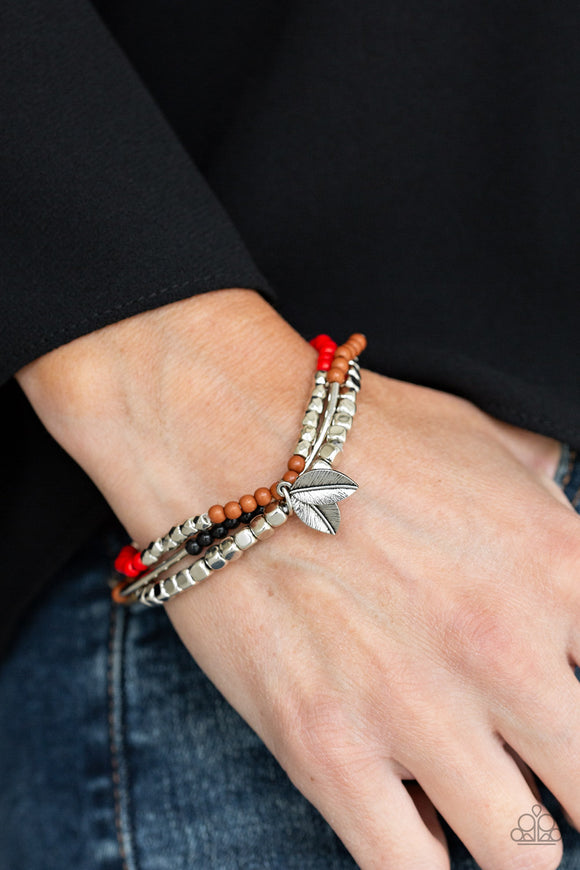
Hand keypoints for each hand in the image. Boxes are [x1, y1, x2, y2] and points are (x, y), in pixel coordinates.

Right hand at [17, 289, 576, 869]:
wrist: (223, 433)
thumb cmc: (353, 433)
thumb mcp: (478, 440)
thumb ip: (542, 489)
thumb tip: (565, 490)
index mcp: (556, 567)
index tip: (568, 719)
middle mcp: (504, 648)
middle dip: (572, 788)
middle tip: (541, 773)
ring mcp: (417, 709)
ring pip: (528, 859)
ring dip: (518, 842)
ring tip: (489, 807)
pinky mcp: (327, 750)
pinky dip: (428, 864)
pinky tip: (419, 826)